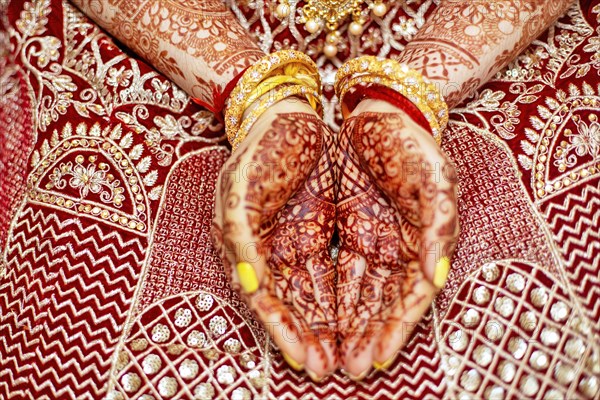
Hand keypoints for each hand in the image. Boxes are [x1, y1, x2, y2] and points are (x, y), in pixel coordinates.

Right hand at [212, 98, 337, 379]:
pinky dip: (359, 294)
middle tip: (344, 369)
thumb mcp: (237, 190)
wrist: (290, 111)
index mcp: (257, 247)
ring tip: (361, 356)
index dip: (286, 331)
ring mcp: (312, 239)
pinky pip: (351, 267)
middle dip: (323, 338)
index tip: (304, 359)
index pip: (272, 300)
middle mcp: (285, 250)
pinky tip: (370, 319)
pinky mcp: (337, 226)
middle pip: (306, 304)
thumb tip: (253, 288)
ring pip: (331, 292)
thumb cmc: (260, 148)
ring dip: (345, 326)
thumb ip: (241, 241)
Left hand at [335, 99, 458, 377]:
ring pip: (348, 292)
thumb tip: (435, 277)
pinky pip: (324, 268)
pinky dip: (319, 295)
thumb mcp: (436, 179)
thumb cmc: (410, 143)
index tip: (378, 357)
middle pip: (375, 302)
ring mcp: (360, 239)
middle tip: (346, 368)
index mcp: (416, 241)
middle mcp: (387, 247)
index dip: (394, 328)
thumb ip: (439, 229)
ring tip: (322, 357)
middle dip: (361, 336)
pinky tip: (310, 320)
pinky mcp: (334, 227)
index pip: (406, 295)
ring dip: (337, 325)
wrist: (374, 110)